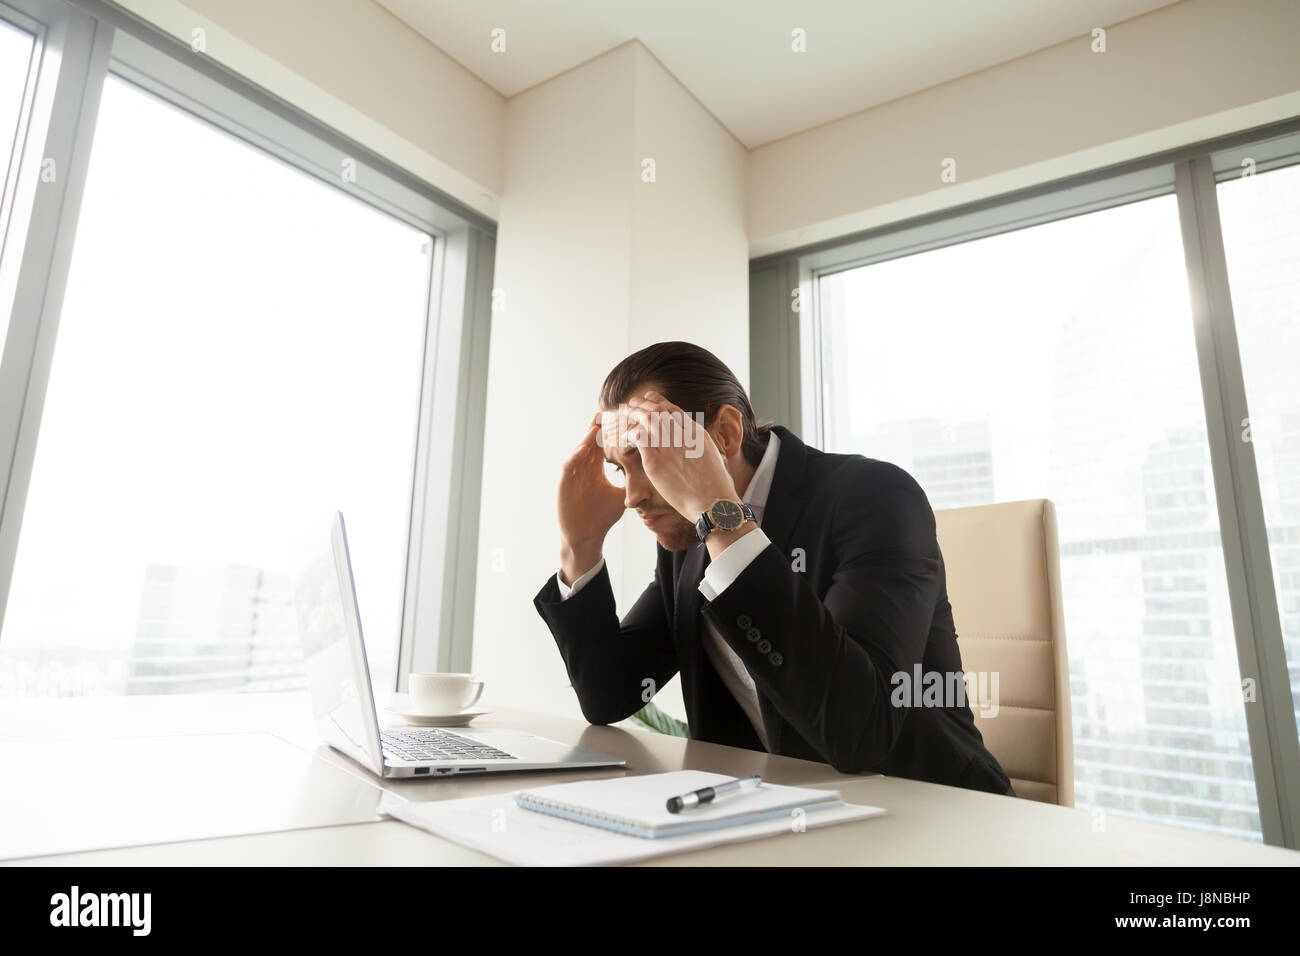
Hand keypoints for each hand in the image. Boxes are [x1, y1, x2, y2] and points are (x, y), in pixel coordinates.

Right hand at [557, 413, 623, 583]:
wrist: (586, 537)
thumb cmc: (602, 518)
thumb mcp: (621, 498)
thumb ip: (632, 484)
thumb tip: (653, 475)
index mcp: (594, 469)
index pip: (602, 445)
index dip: (611, 432)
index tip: (622, 420)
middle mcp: (582, 469)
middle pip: (590, 443)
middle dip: (598, 428)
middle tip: (608, 411)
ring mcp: (572, 475)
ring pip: (579, 451)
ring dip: (588, 438)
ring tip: (597, 424)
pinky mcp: (564, 485)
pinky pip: (569, 466)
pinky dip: (575, 456)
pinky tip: (584, 448)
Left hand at [624, 390, 738, 520]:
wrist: (713, 503)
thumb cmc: (716, 488)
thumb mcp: (714, 458)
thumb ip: (701, 447)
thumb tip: (696, 447)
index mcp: (697, 433)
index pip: (674, 410)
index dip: (659, 401)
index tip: (650, 397)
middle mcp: (683, 436)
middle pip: (658, 411)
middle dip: (643, 404)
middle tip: (633, 402)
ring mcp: (669, 448)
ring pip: (647, 421)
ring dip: (634, 414)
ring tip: (626, 412)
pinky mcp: (656, 462)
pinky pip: (639, 439)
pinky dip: (632, 433)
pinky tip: (626, 435)